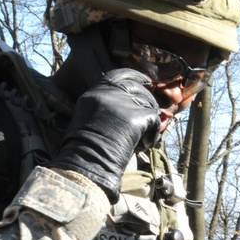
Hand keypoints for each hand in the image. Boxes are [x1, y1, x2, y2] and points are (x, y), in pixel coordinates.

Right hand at [51, 69, 159, 201]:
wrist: (86, 165)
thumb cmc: (85, 150)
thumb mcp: (88, 119)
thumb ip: (106, 106)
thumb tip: (130, 104)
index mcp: (94, 93)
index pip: (118, 74)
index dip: (135, 76)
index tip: (146, 80)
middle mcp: (108, 94)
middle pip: (138, 88)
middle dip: (148, 100)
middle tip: (150, 114)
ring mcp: (122, 104)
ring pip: (149, 105)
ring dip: (150, 119)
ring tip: (143, 136)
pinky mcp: (136, 118)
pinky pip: (154, 121)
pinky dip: (153, 134)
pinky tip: (145, 144)